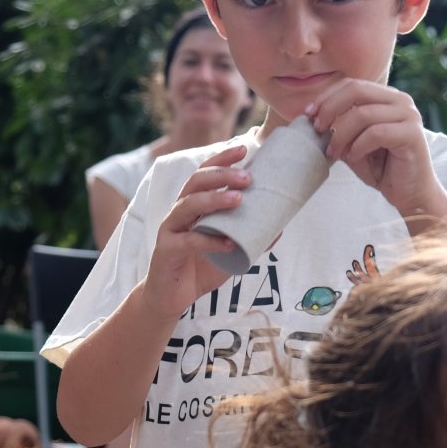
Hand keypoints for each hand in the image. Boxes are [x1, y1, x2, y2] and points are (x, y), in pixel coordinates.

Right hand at [137, 144, 252, 313]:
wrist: (172, 298)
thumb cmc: (200, 268)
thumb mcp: (230, 251)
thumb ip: (249, 237)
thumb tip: (280, 226)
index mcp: (193, 206)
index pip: (205, 174)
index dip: (221, 160)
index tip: (243, 149)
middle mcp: (180, 212)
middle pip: (196, 183)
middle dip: (221, 175)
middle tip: (247, 177)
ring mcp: (170, 230)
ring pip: (188, 205)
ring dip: (214, 199)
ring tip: (238, 199)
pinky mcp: (166, 250)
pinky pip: (188, 241)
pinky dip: (210, 241)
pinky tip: (229, 243)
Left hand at [306, 80, 446, 222]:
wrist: (410, 193)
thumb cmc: (381, 168)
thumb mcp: (353, 143)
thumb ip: (339, 127)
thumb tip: (310, 116)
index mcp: (386, 97)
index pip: (351, 84)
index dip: (326, 97)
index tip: (308, 114)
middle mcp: (400, 101)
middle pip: (356, 90)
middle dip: (330, 109)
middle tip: (317, 130)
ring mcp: (409, 115)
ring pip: (363, 113)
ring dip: (342, 134)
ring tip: (335, 153)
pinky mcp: (412, 134)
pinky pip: (376, 133)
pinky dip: (358, 146)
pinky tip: (353, 157)